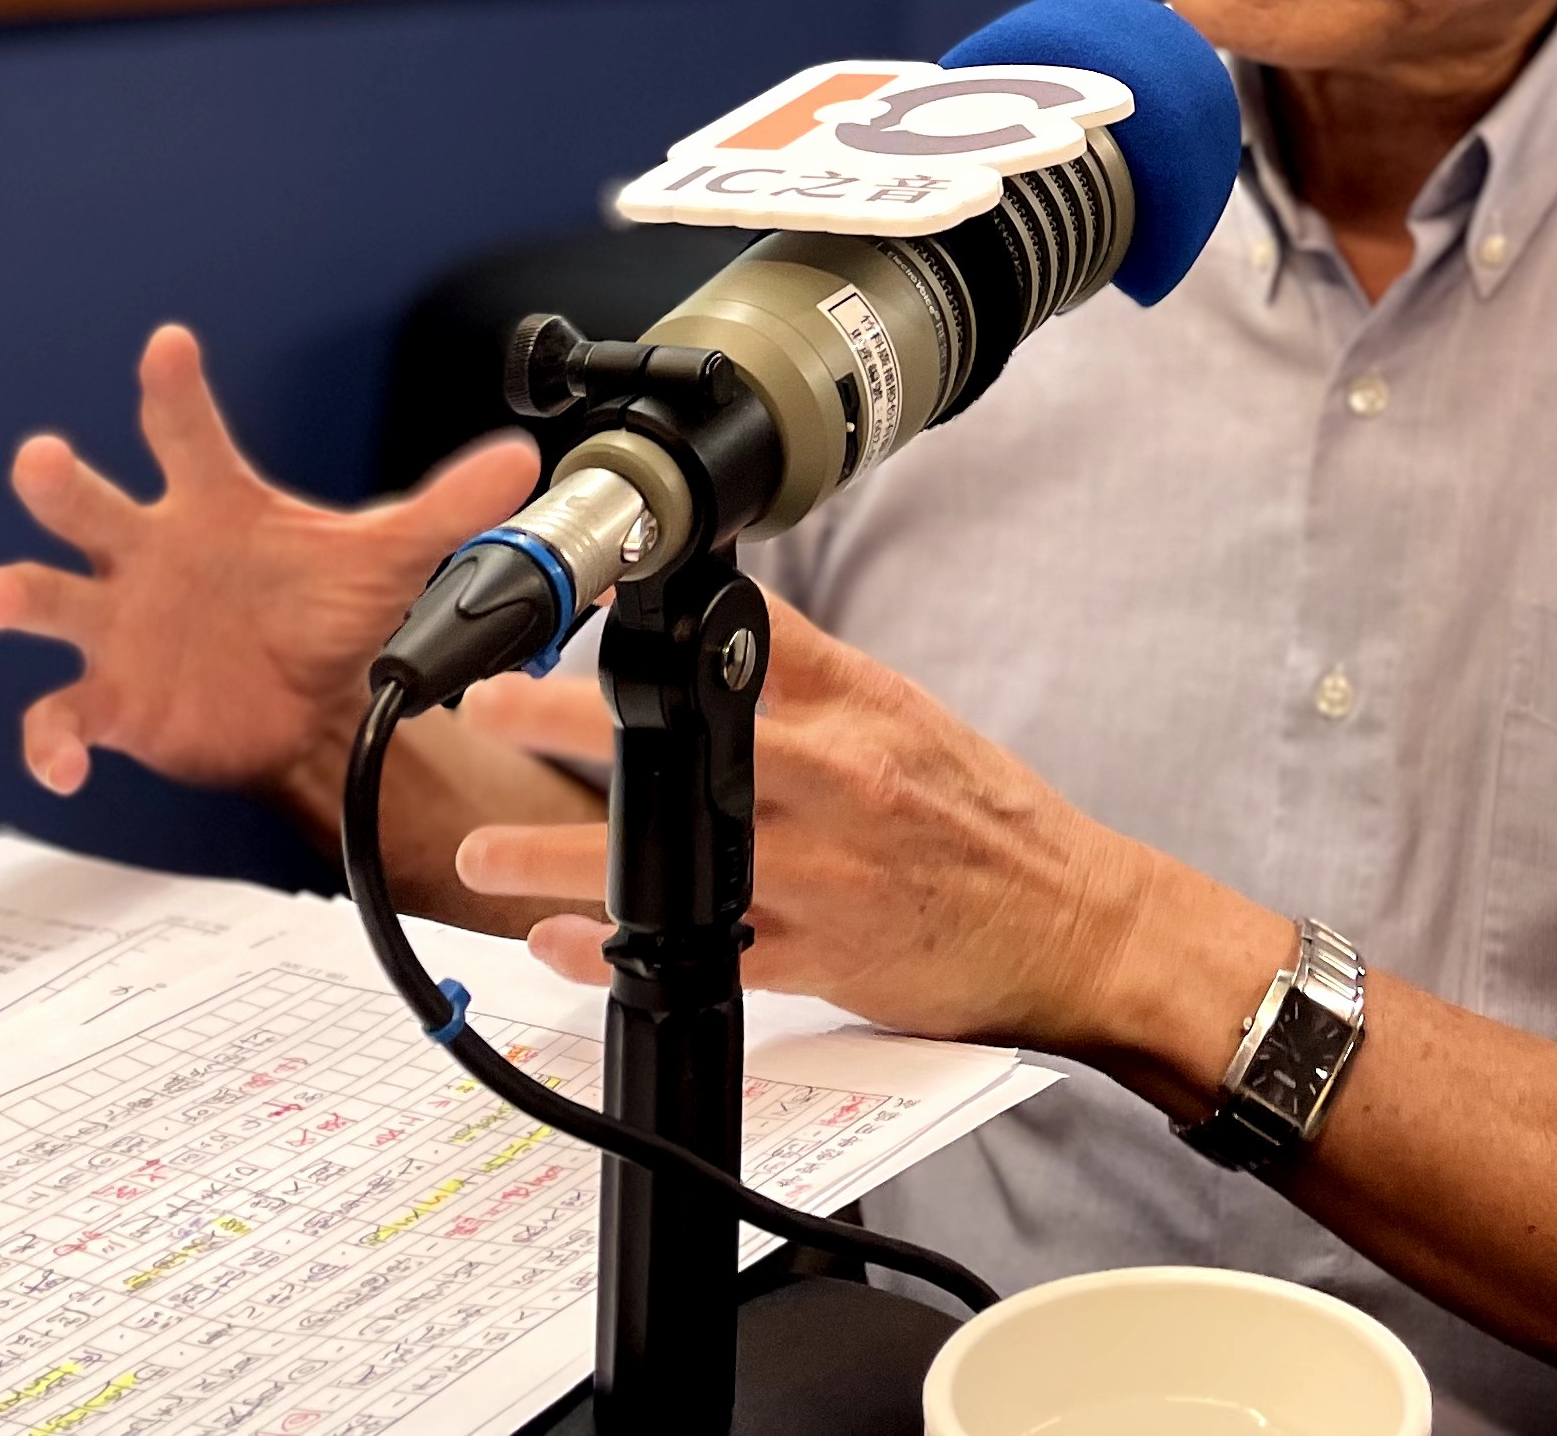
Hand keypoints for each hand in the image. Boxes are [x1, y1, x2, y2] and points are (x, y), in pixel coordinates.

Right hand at [0, 323, 541, 809]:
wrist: (312, 710)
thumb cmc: (325, 615)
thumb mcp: (389, 558)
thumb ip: (448, 507)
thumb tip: (519, 459)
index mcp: (212, 505)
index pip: (186, 430)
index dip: (173, 387)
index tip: (171, 346)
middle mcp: (150, 553)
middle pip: (87, 504)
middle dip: (60, 481)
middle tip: (45, 459)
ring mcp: (119, 625)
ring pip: (47, 598)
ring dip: (19, 594)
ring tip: (1, 595)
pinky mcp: (111, 699)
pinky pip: (60, 717)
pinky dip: (52, 742)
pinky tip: (65, 765)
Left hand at [451, 599, 1246, 1060]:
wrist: (1074, 921)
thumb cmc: (985, 818)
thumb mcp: (906, 713)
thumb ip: (815, 667)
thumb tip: (735, 602)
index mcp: (859, 707)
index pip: (743, 637)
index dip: (645, 620)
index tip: (567, 605)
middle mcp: (839, 778)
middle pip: (684, 738)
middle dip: (571, 721)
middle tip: (490, 708)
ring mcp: (827, 870)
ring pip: (672, 858)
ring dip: (561, 857)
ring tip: (482, 855)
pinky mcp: (825, 954)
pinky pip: (702, 954)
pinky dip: (622, 954)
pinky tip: (564, 948)